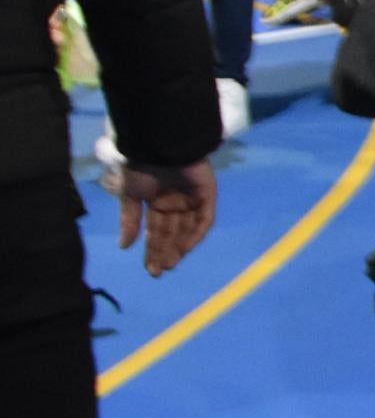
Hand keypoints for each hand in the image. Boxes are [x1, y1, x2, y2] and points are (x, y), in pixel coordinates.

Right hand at [116, 159, 217, 275]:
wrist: (159, 146)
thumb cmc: (141, 167)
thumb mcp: (130, 196)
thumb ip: (129, 221)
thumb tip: (123, 247)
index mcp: (157, 202)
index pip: (156, 231)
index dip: (152, 250)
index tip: (149, 269)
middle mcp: (175, 203)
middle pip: (171, 234)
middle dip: (165, 252)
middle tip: (159, 271)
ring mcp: (192, 199)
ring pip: (187, 229)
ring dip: (180, 248)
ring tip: (170, 264)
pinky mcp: (207, 194)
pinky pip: (204, 219)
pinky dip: (195, 235)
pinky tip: (184, 249)